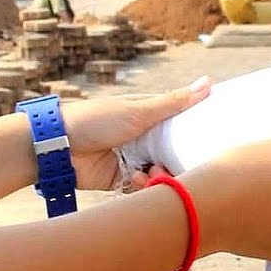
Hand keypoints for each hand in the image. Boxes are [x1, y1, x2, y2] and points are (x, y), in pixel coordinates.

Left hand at [59, 77, 210, 190]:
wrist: (58, 147)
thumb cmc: (96, 120)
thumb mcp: (139, 110)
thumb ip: (174, 102)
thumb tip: (209, 82)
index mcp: (149, 117)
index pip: (181, 126)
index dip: (195, 134)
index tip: (212, 142)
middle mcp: (144, 139)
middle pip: (174, 154)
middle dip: (179, 162)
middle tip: (183, 164)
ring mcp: (133, 160)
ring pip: (161, 173)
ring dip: (160, 175)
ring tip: (153, 171)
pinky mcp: (121, 181)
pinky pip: (143, 188)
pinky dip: (144, 186)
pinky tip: (137, 178)